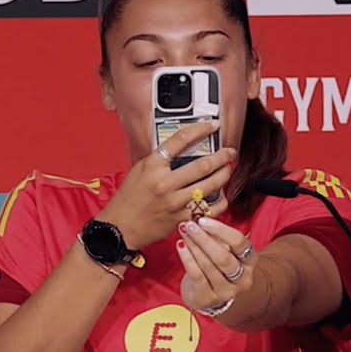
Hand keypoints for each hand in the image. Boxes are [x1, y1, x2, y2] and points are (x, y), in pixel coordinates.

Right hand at [96, 120, 235, 250]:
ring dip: (224, 175)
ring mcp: (174, 202)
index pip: (181, 140)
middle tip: (229, 152)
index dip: (201, 129)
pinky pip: (208, 209)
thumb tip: (183, 147)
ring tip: (228, 169)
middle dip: (221, 157)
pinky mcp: (181, 218)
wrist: (121, 227)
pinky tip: (222, 195)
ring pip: (209, 185)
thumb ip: (161, 159)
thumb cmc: (129, 198)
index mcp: (153, 165)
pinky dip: (219, 201)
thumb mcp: (140, 170)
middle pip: (202, 165)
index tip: (213, 125)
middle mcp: (164, 182)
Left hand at [176, 216, 258, 313]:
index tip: (203, 220)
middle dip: (204, 239)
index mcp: (250, 261)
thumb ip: (218, 237)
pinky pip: (197, 275)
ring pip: (208, 266)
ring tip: (183, 232)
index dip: (221, 230)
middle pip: (223, 257)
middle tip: (189, 225)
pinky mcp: (209, 298)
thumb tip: (203, 218)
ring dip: (193, 246)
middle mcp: (242, 278)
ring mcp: (226, 291)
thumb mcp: (224, 250)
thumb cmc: (216, 266)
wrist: (208, 295)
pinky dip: (187, 259)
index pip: (240, 243)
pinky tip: (181, 246)